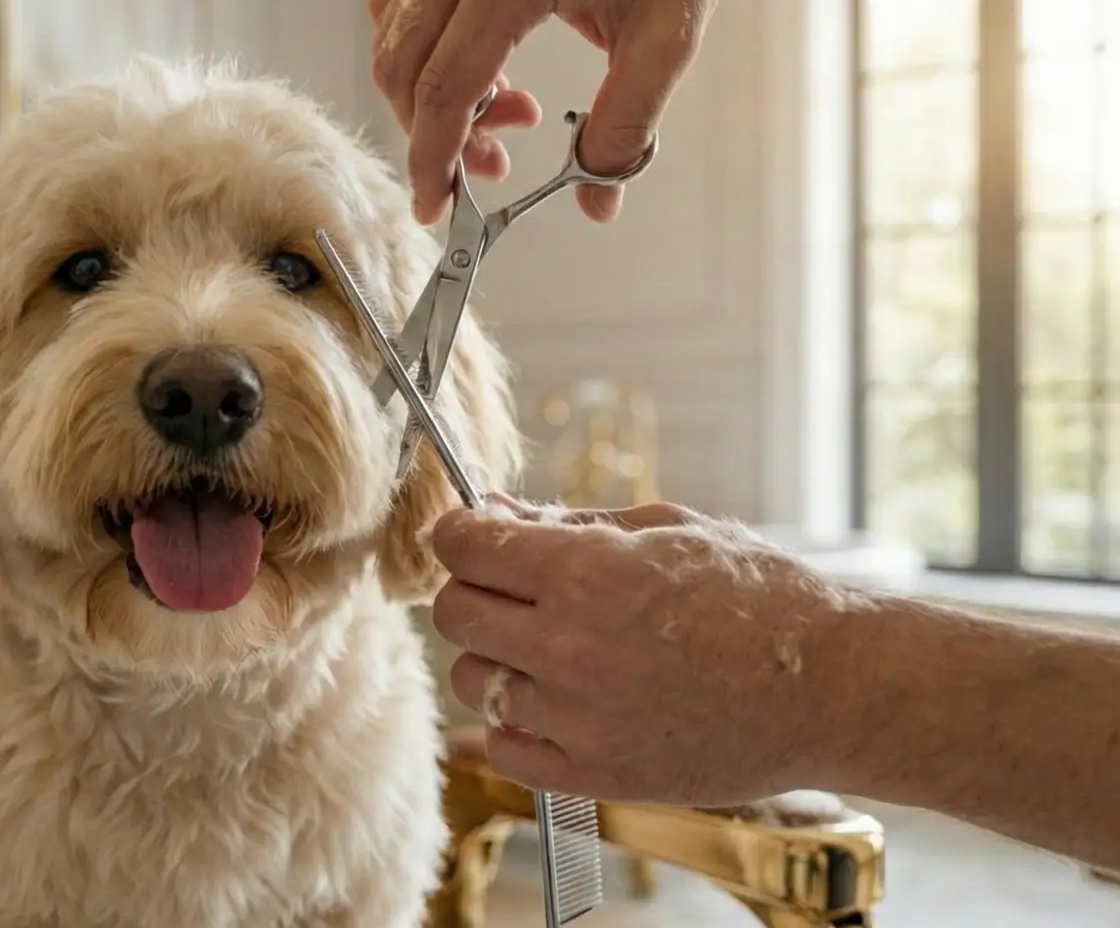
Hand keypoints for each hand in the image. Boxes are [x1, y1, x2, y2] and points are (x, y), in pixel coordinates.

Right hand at [370, 0, 732, 224]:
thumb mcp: (666, 32)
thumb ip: (628, 123)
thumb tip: (598, 196)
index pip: (443, 92)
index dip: (432, 161)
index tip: (437, 206)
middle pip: (402, 69)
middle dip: (434, 134)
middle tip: (493, 162)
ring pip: (392, 33)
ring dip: (428, 91)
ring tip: (504, 105)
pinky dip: (422, 45)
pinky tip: (478, 59)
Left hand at [429, 499, 865, 806]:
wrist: (832, 687)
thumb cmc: (760, 597)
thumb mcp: (667, 530)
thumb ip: (569, 522)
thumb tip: (494, 510)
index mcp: (585, 574)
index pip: (462, 547)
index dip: (459, 533)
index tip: (469, 534)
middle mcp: (569, 648)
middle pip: (453, 613)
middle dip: (473, 590)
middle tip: (511, 590)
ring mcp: (579, 719)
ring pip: (471, 679)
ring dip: (495, 659)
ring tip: (549, 650)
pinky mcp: (595, 775)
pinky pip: (503, 747)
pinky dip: (516, 723)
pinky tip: (557, 703)